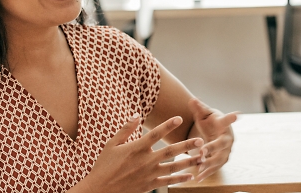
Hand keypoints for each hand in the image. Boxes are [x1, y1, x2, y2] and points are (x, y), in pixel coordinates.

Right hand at [76, 114, 203, 192]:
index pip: (156, 134)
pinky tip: (190, 176)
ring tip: (202, 157)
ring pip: (173, 167)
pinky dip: (180, 179)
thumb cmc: (103, 166)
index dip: (168, 125)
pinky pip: (167, 181)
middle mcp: (145, 160)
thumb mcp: (111, 144)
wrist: (99, 190)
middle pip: (170, 151)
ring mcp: (148, 174)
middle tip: (200, 141)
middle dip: (186, 145)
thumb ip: (126, 129)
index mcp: (136, 148)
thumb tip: (137, 115)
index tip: (180, 118)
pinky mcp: (149, 185)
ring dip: (189, 162)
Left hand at [188, 98, 238, 180]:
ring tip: (199, 167)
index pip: (227, 120)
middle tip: (202, 151)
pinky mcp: (223, 159)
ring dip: (210, 163)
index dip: (232, 118)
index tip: (238, 114)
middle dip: (213, 147)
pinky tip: (198, 178)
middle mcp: (228, 137)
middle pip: (222, 143)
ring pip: (220, 158)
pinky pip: (216, 167)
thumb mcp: (204, 114)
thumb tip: (192, 99)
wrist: (218, 133)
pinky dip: (207, 173)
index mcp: (224, 124)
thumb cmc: (211, 122)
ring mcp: (227, 150)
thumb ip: (199, 108)